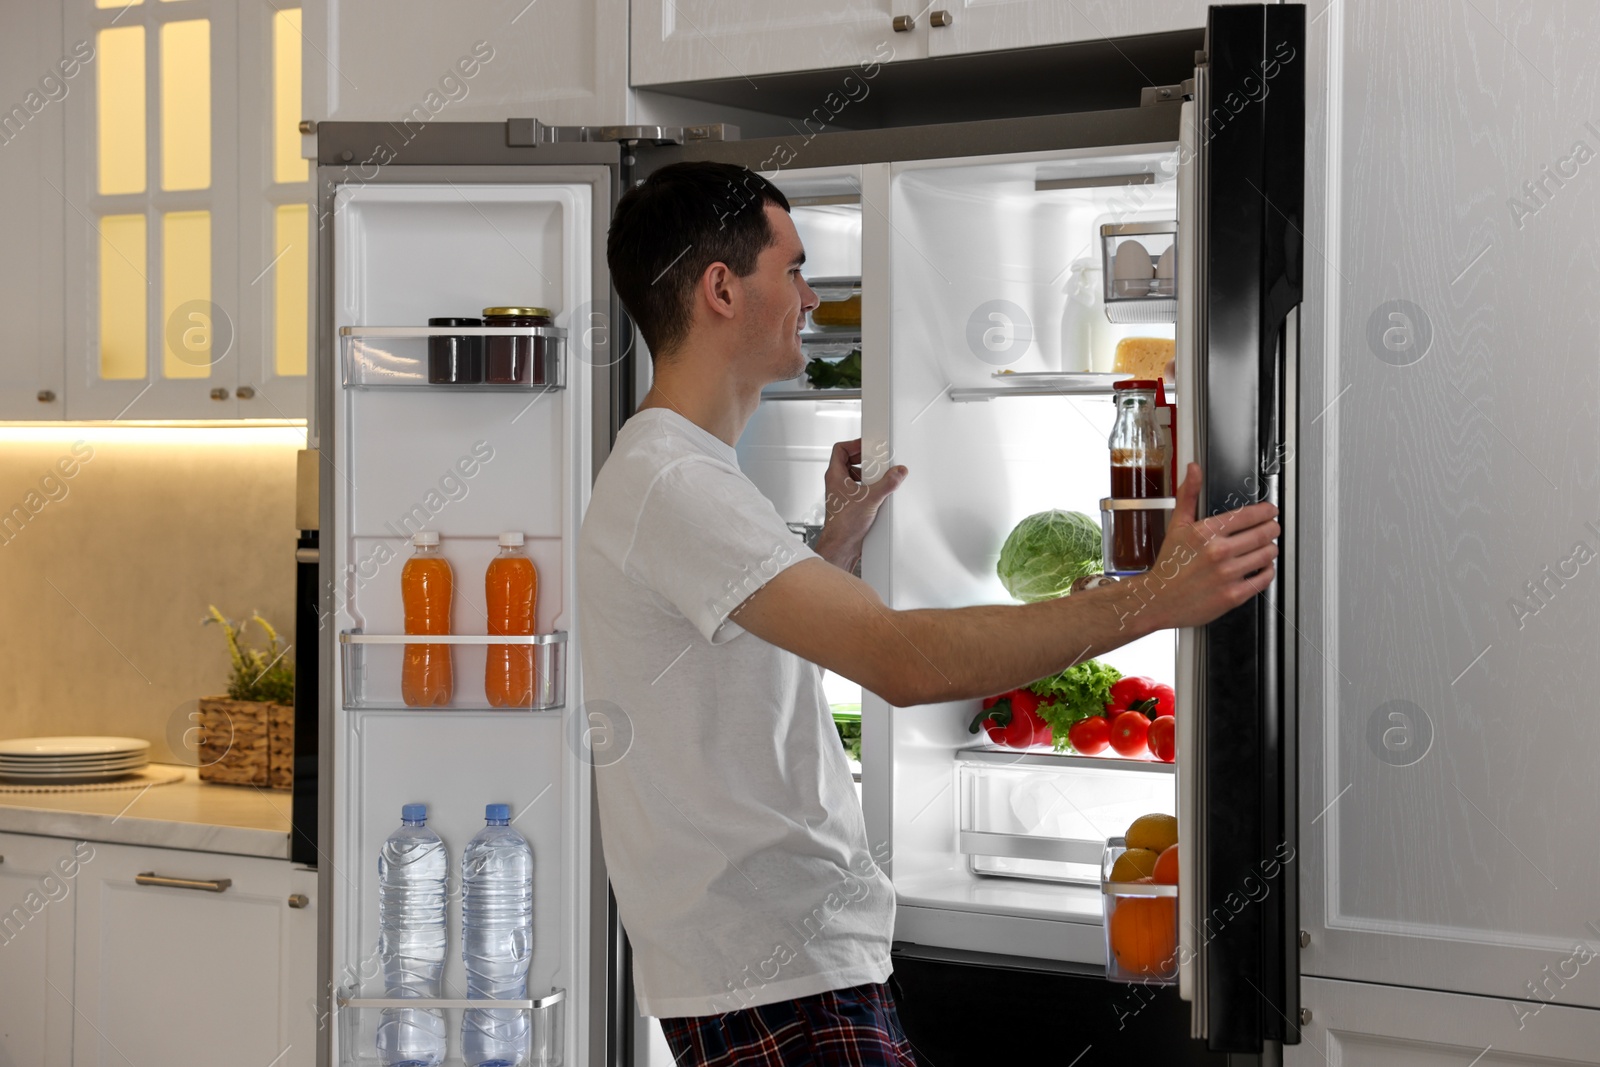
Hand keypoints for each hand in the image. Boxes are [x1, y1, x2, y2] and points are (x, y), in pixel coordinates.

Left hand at [812, 438, 907, 570]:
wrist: (842, 544)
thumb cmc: (844, 523)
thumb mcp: (871, 498)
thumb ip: (887, 483)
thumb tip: (898, 473)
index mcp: (835, 475)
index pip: (840, 449)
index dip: (854, 443)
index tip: (868, 444)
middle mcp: (837, 483)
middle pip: (850, 461)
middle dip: (866, 459)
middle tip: (878, 461)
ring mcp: (843, 494)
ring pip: (856, 476)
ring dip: (869, 475)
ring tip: (880, 477)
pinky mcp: (851, 504)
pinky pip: (861, 489)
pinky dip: (871, 488)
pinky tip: (880, 494)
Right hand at [1137, 463, 1279, 629]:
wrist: (1158, 599)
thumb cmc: (1169, 564)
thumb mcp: (1177, 525)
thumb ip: (1189, 495)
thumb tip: (1193, 469)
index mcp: (1206, 532)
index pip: (1248, 514)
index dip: (1266, 511)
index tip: (1270, 511)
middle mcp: (1218, 552)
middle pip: (1263, 533)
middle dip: (1272, 528)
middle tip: (1272, 527)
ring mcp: (1227, 574)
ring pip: (1267, 555)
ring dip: (1271, 548)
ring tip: (1267, 547)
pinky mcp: (1233, 595)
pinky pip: (1264, 578)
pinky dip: (1268, 571)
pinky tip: (1262, 567)